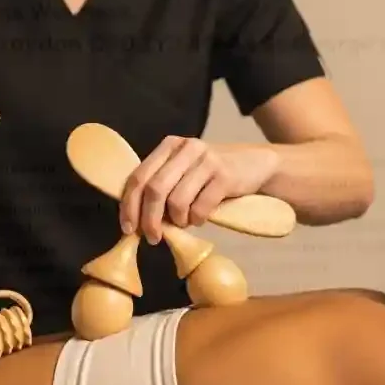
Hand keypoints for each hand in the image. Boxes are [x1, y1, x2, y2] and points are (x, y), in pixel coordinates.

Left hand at [119, 136, 279, 243]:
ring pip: (176, 200)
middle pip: (154, 189)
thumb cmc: (213, 174)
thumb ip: (163, 185)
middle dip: (149, 219)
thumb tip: (137, 219)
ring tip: (185, 222)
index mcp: (169, 146)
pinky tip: (200, 218)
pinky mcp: (224, 175)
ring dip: (178, 220)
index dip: (129, 205)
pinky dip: (197, 220)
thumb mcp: (185, 171)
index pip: (139, 176)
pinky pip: (200, 207)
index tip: (128, 229)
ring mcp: (206, 160)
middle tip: (153, 238)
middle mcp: (185, 148)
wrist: (256, 165)